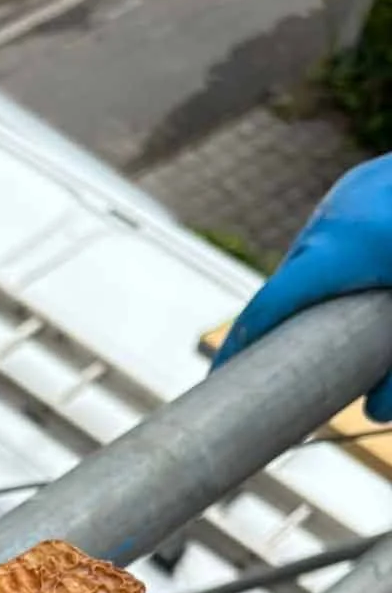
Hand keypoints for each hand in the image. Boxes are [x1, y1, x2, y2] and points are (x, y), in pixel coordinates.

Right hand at [214, 153, 391, 419]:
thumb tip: (375, 414)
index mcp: (338, 252)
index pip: (266, 309)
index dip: (238, 350)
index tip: (218, 380)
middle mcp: (331, 218)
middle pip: (290, 282)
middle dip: (287, 323)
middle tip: (287, 362)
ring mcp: (347, 191)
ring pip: (314, 254)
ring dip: (318, 289)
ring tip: (339, 313)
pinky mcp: (366, 178)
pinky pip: (339, 228)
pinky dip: (343, 258)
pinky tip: (365, 271)